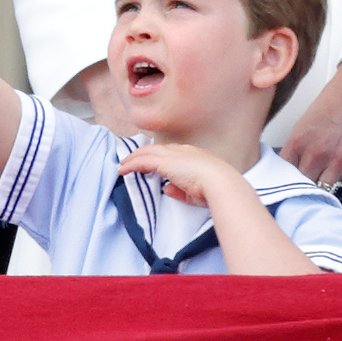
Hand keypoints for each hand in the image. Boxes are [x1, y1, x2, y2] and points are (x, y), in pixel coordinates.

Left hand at [117, 138, 239, 205]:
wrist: (219, 182)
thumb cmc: (213, 189)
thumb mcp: (195, 191)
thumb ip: (180, 190)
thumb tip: (166, 189)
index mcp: (194, 155)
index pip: (172, 152)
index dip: (159, 156)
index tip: (151, 162)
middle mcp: (182, 151)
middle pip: (156, 149)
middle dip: (142, 154)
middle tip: (130, 161)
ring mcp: (173, 155)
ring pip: (147, 152)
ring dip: (133, 158)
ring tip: (123, 165)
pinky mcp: (164, 162)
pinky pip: (142, 161)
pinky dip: (131, 164)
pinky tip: (124, 169)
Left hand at [283, 55, 341, 217]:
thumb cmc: (340, 96)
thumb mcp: (307, 120)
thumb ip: (299, 146)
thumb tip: (290, 168)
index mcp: (299, 141)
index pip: (281, 177)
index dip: (280, 192)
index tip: (277, 205)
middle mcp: (317, 152)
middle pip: (302, 190)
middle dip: (301, 203)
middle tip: (298, 218)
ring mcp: (341, 160)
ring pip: (327, 196)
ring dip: (325, 208)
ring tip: (321, 221)